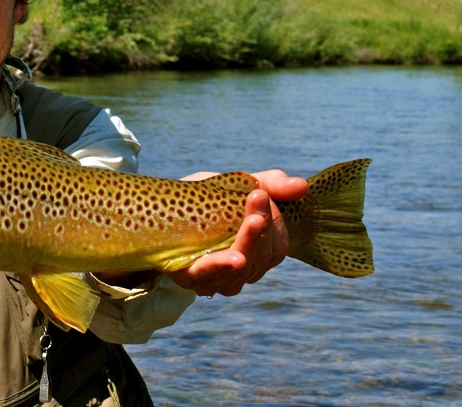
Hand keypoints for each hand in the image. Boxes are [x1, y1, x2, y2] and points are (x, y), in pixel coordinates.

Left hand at [168, 169, 307, 296]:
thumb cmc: (205, 200)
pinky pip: (208, 276)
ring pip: (241, 269)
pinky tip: (234, 258)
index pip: (277, 246)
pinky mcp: (190, 278)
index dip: (275, 223)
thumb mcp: (237, 186)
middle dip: (263, 227)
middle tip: (258, 197)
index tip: (261, 193)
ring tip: (253, 220)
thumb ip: (270, 184)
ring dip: (249, 243)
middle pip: (262, 257)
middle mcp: (241, 270)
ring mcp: (217, 277)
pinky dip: (222, 266)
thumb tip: (302, 186)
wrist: (159, 209)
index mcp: (258, 251)